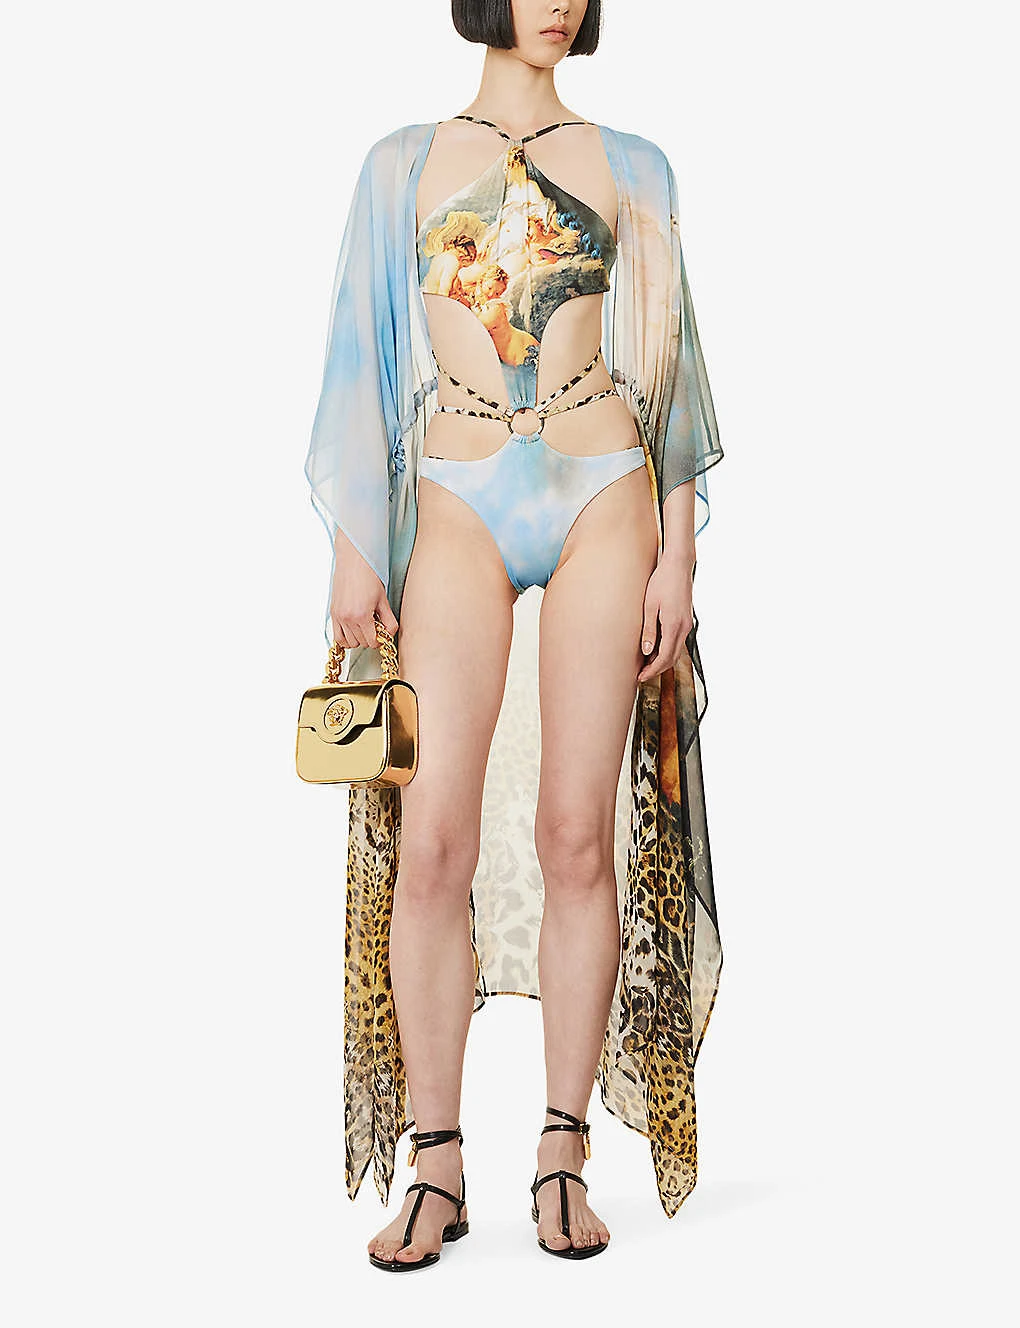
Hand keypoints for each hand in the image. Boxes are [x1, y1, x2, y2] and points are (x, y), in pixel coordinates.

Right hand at [330, 543, 398, 649]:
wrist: (353, 561)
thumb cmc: (368, 576)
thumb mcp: (383, 600)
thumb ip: (389, 620)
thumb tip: (389, 634)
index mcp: (361, 616)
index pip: (372, 642)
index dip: (379, 639)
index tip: (382, 631)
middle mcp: (347, 618)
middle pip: (361, 643)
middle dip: (370, 637)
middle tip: (374, 625)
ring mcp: (338, 617)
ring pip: (348, 642)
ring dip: (358, 638)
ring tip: (364, 625)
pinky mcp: (333, 613)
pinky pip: (336, 637)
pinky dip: (345, 637)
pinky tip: (353, 629)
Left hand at [636, 552, 693, 683]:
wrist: (679, 566)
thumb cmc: (661, 581)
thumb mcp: (649, 606)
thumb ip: (648, 630)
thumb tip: (646, 652)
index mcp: (673, 626)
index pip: (664, 658)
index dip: (652, 670)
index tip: (640, 677)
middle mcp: (684, 628)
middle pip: (672, 658)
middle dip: (657, 669)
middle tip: (641, 675)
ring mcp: (687, 624)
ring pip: (676, 651)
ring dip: (662, 661)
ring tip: (646, 665)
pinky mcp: (686, 620)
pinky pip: (678, 641)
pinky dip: (667, 650)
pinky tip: (655, 649)